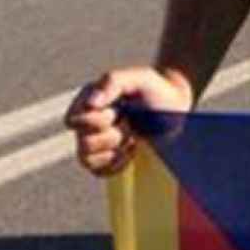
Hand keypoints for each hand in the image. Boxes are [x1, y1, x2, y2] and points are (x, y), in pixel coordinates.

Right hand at [63, 66, 193, 177]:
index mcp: (88, 100)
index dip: (96, 120)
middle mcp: (88, 122)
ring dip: (115, 150)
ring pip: (87, 159)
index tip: (119, 110)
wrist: (177, 108)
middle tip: (130, 124)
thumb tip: (91, 103)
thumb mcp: (138, 78)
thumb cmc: (156, 89)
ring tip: (132, 138)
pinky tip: (131, 151)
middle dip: (113, 135)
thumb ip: (112, 82)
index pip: (73, 121)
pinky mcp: (107, 160)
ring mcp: (96, 142)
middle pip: (84, 143)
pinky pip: (98, 172)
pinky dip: (117, 164)